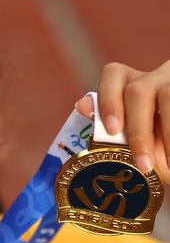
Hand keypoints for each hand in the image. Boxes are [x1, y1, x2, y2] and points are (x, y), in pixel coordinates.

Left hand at [76, 60, 169, 183]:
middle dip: (138, 131)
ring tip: (169, 168)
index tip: (111, 131)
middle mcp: (156, 76)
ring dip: (167, 135)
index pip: (113, 74)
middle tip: (144, 164)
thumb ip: (111, 130)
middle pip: (139, 91)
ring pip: (168, 96)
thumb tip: (82, 106)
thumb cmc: (155, 148)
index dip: (108, 101)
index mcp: (132, 82)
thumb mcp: (133, 141)